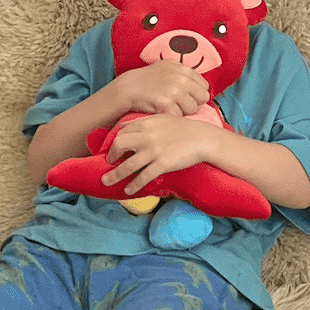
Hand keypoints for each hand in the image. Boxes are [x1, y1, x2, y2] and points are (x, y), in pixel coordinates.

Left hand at [102, 113, 216, 195]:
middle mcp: (148, 136)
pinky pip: (144, 176)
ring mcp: (155, 151)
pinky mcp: (163, 164)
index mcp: (147, 123)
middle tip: (108, 163)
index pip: (122, 132)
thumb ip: (145, 122)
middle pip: (119, 145)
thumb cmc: (184, 128)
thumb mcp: (163, 118)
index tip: (112, 150)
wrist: (203, 138)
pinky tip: (128, 190)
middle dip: (111, 156)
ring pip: (128, 165)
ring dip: (115, 175)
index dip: (114, 141)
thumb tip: (126, 127)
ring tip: (107, 182)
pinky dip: (134, 185)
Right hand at [114, 60, 208, 117]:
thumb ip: (185, 73)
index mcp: (184, 70)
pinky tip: (163, 112)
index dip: (195, 94)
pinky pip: (179, 116)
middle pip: (202, 98)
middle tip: (179, 104)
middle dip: (193, 103)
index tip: (186, 97)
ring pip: (192, 109)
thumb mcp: (167, 68)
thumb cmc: (147, 79)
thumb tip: (201, 85)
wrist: (127, 88)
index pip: (204, 87)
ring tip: (170, 108)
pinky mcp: (166, 104)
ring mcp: (174, 91)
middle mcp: (182, 79)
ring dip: (183, 112)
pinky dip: (172, 117)